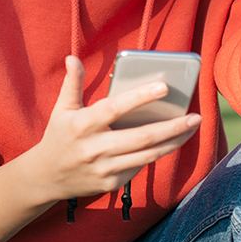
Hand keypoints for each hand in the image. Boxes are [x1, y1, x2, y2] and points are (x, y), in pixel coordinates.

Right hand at [31, 56, 199, 199]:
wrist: (45, 177)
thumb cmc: (58, 137)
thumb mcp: (62, 109)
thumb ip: (73, 83)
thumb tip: (73, 58)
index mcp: (81, 124)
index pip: (115, 108)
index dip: (140, 97)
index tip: (164, 86)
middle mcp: (94, 148)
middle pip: (141, 137)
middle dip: (171, 127)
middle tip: (195, 116)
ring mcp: (103, 168)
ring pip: (147, 155)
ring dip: (173, 142)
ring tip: (191, 128)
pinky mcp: (110, 183)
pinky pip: (139, 167)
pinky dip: (156, 154)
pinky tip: (170, 142)